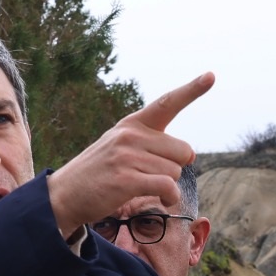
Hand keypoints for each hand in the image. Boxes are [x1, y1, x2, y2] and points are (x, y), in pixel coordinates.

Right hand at [47, 73, 214, 237]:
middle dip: (174, 167)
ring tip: (142, 187)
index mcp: (132, 124)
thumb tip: (190, 154)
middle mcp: (131, 135)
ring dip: (167, 186)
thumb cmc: (99, 173)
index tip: (211, 76)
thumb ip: (152, 143)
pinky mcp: (127, 180)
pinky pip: (167, 187)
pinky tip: (160, 199)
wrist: (64, 195)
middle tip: (149, 174)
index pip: (167, 103)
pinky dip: (169, 197)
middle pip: (183, 151)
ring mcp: (128, 156)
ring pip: (175, 172)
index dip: (192, 90)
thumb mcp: (120, 146)